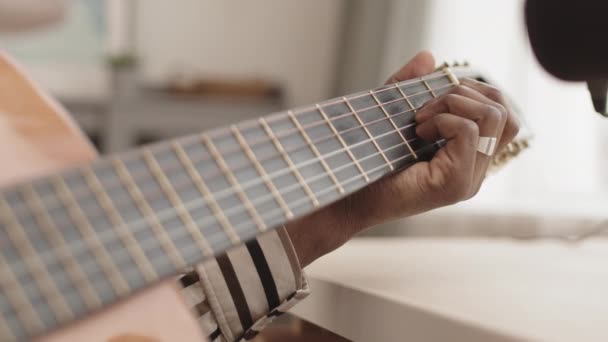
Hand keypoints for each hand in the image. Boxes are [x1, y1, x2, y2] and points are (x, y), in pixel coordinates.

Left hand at [286, 51, 519, 266]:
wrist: (351, 199)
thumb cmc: (370, 160)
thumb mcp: (392, 113)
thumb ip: (410, 85)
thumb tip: (429, 56)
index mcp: (469, 158)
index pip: (505, 116)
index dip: (477, 92)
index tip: (438, 96)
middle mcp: (476, 171)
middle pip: (505, 111)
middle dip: (464, 93)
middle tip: (425, 109)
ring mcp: (469, 180)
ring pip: (493, 116)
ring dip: (452, 104)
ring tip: (420, 121)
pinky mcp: (455, 184)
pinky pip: (468, 131)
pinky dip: (442, 120)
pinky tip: (418, 132)